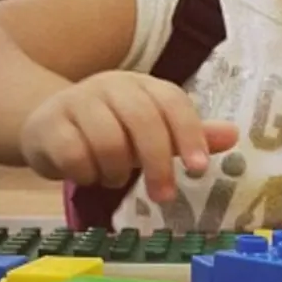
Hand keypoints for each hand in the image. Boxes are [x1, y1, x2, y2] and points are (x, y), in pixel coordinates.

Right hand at [20, 71, 237, 201]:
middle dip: (158, 163)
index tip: (199, 168)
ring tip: (114, 177)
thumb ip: (188, 133)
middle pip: (143, 120)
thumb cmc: (110, 128)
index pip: (172, 101)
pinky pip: (74, 156)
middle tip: (164, 196)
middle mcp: (110, 86)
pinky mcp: (48, 124)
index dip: (189, 133)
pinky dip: (86, 175)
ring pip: (108, 141)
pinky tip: (86, 175)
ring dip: (116, 172)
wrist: (47, 123)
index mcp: (142, 84)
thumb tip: (233, 135)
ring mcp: (76, 101)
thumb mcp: (151, 131)